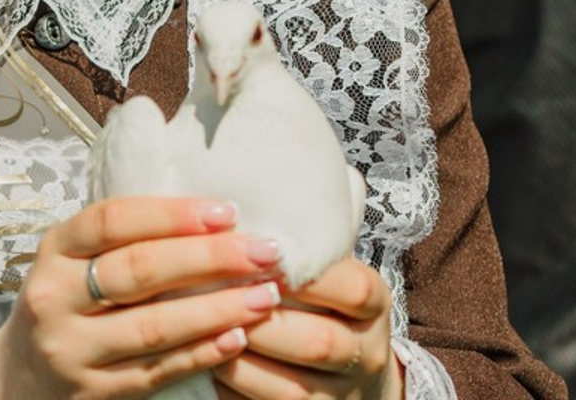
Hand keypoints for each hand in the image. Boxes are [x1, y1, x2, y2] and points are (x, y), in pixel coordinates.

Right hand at [0, 196, 284, 399]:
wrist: (16, 377)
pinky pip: (156, 371)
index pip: (112, 220)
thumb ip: (121, 237)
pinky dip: (200, 353)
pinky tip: (236, 338)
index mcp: (54, 249)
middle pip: (139, 270)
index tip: (226, 211)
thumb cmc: (64, 301)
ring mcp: (72, 349)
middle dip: (208, 258)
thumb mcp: (72, 259)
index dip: (172, 213)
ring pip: (153, 326)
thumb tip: (205, 210)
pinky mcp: (93, 394)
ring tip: (264, 296)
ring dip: (216, 309)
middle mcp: (56, 296)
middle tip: (263, 251)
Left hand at [212, 257, 402, 399]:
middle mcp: (366, 353)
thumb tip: (245, 196)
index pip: (354, 288)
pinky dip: (234, 390)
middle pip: (319, 341)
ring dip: (241, 357)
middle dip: (263, 318)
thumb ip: (303, 239)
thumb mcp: (329, 264)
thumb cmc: (322, 297)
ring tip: (201, 326)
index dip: (309, 276)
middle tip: (216, 291)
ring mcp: (340, 395)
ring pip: (292, 387)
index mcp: (374, 303)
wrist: (351, 370)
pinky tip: (205, 362)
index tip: (264, 254)